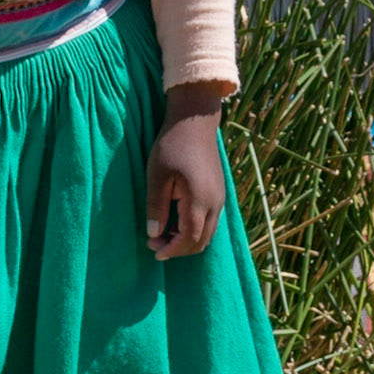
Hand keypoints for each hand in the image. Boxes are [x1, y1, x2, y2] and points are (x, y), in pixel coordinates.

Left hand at [146, 83, 226, 259]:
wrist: (195, 122)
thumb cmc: (172, 145)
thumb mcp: (157, 176)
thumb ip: (156, 207)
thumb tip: (154, 234)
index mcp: (200, 200)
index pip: (189, 238)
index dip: (172, 249)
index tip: (154, 251)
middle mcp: (215, 204)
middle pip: (201, 241)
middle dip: (178, 248)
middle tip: (154, 242)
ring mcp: (220, 199)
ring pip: (207, 233)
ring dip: (186, 239)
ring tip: (162, 232)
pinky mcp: (218, 194)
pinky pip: (209, 222)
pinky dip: (193, 229)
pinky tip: (175, 221)